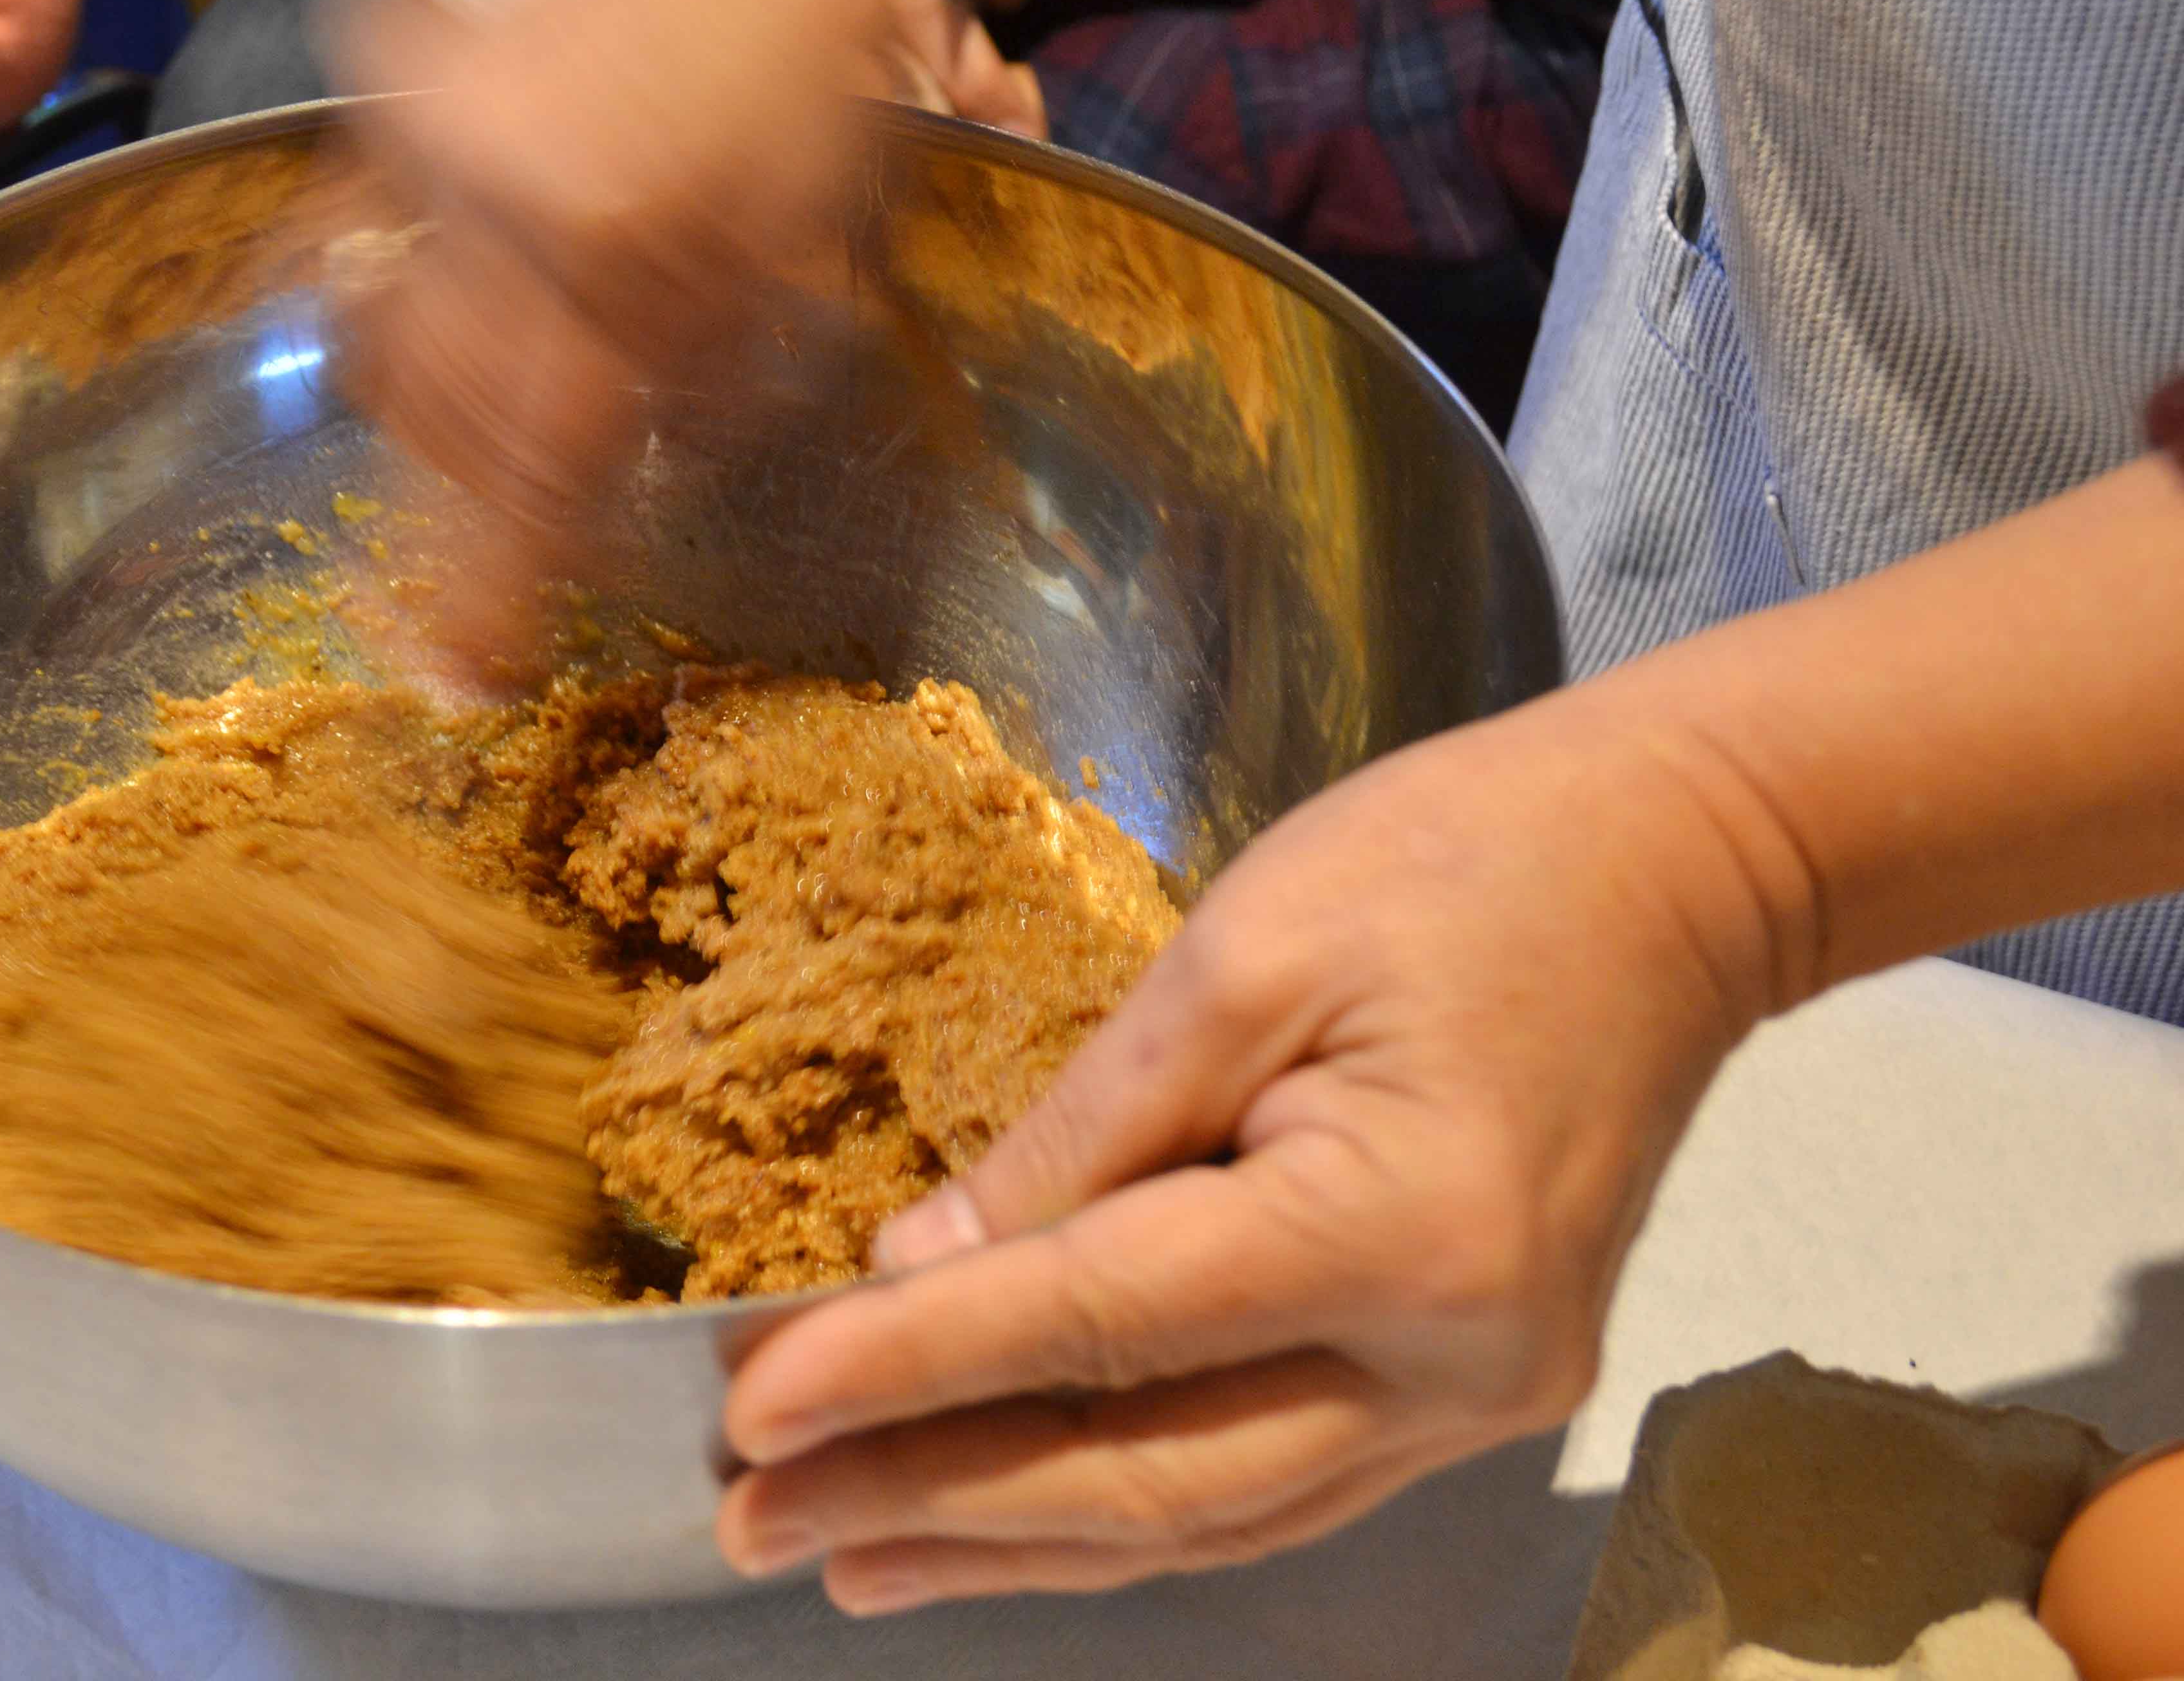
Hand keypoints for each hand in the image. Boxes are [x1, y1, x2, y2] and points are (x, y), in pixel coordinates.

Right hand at [328, 0, 960, 673]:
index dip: (493, 590)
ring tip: (499, 419)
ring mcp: (429, 129)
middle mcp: (499, 193)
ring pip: (384, 337)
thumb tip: (623, 481)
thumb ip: (711, 377)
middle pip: (444, 417)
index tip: (462, 676)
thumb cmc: (812, 58)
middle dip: (475, 494)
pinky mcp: (392, 80)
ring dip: (435, 409)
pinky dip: (371, 304)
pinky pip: (345, 238)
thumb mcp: (801, 248)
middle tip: (517, 530)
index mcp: (618, 247)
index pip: (536, 469)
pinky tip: (392, 351)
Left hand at [711, 695, 1800, 1612]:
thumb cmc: (1461, 867)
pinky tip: (1017, 1523)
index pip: (1095, 1327)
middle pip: (1147, 1477)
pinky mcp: (1469, 1389)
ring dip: (1015, 1543)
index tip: (751, 1410)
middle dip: (932, 1504)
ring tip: (849, 1558)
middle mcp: (1454, 1363)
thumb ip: (1079, 1136)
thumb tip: (919, 1272)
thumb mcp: (1238, 957)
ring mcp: (1476, 1400)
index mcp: (1401, 1232)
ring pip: (1206, 1516)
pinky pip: (1270, 1485)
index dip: (908, 1372)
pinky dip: (1128, 1510)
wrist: (1675, 872)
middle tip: (754, 1521)